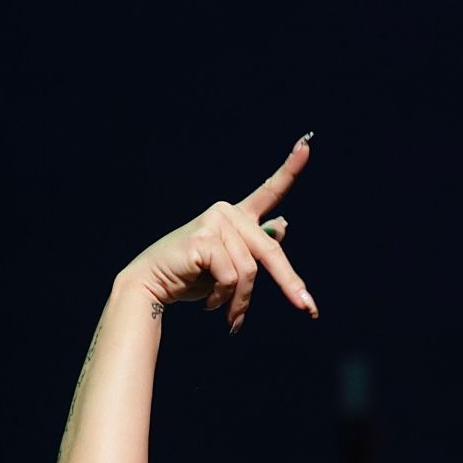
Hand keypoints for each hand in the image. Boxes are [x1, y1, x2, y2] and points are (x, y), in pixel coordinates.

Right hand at [122, 134, 317, 332]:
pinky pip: (231, 277)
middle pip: (269, 251)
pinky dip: (223, 298)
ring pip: (250, 271)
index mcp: (237, 215)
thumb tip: (283, 225)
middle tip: (308, 310)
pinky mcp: (204, 238)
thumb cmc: (192, 276)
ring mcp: (215, 222)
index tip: (307, 144)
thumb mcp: (231, 263)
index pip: (269, 191)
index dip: (290, 168)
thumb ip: (256, 247)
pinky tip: (210, 302)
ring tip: (230, 317)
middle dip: (289, 284)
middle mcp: (227, 212)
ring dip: (241, 302)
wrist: (154, 285)